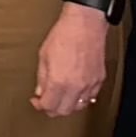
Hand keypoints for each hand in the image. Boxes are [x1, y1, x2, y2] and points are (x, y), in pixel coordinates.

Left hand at [32, 2, 109, 116]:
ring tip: (60, 97)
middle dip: (53, 109)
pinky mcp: (99, 80)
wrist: (85, 25)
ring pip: (79, 107)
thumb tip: (40, 91)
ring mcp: (89, 84)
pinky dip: (81, 99)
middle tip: (46, 102)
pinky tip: (74, 92)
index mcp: (59, 81)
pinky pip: (90, 97)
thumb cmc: (63, 36)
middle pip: (64, 111)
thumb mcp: (44, 55)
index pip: (49, 106)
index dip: (40, 106)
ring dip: (68, 105)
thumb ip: (42, 77)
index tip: (36, 101)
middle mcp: (76, 86)